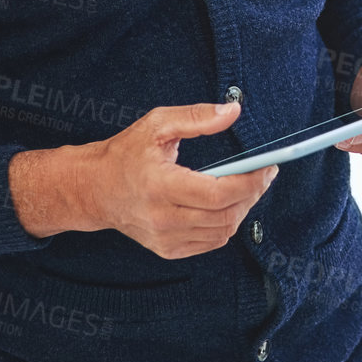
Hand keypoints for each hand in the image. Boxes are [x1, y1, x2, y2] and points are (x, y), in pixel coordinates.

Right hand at [9, 101, 277, 258]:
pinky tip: (226, 205)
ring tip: (246, 187)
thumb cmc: (125, 154)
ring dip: (241, 210)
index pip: (218, 193)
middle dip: (252, 194)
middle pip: (225, 215)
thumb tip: (233, 112)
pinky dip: (225, 225)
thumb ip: (197, 116)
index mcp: (160, 186)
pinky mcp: (167, 249)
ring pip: (222, 232)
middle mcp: (162, 218)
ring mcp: (164, 238)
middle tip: (263, 175)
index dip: (250, 182)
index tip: (268, 168)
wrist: (93, 189)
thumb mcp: (157, 124)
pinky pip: (210, 243)